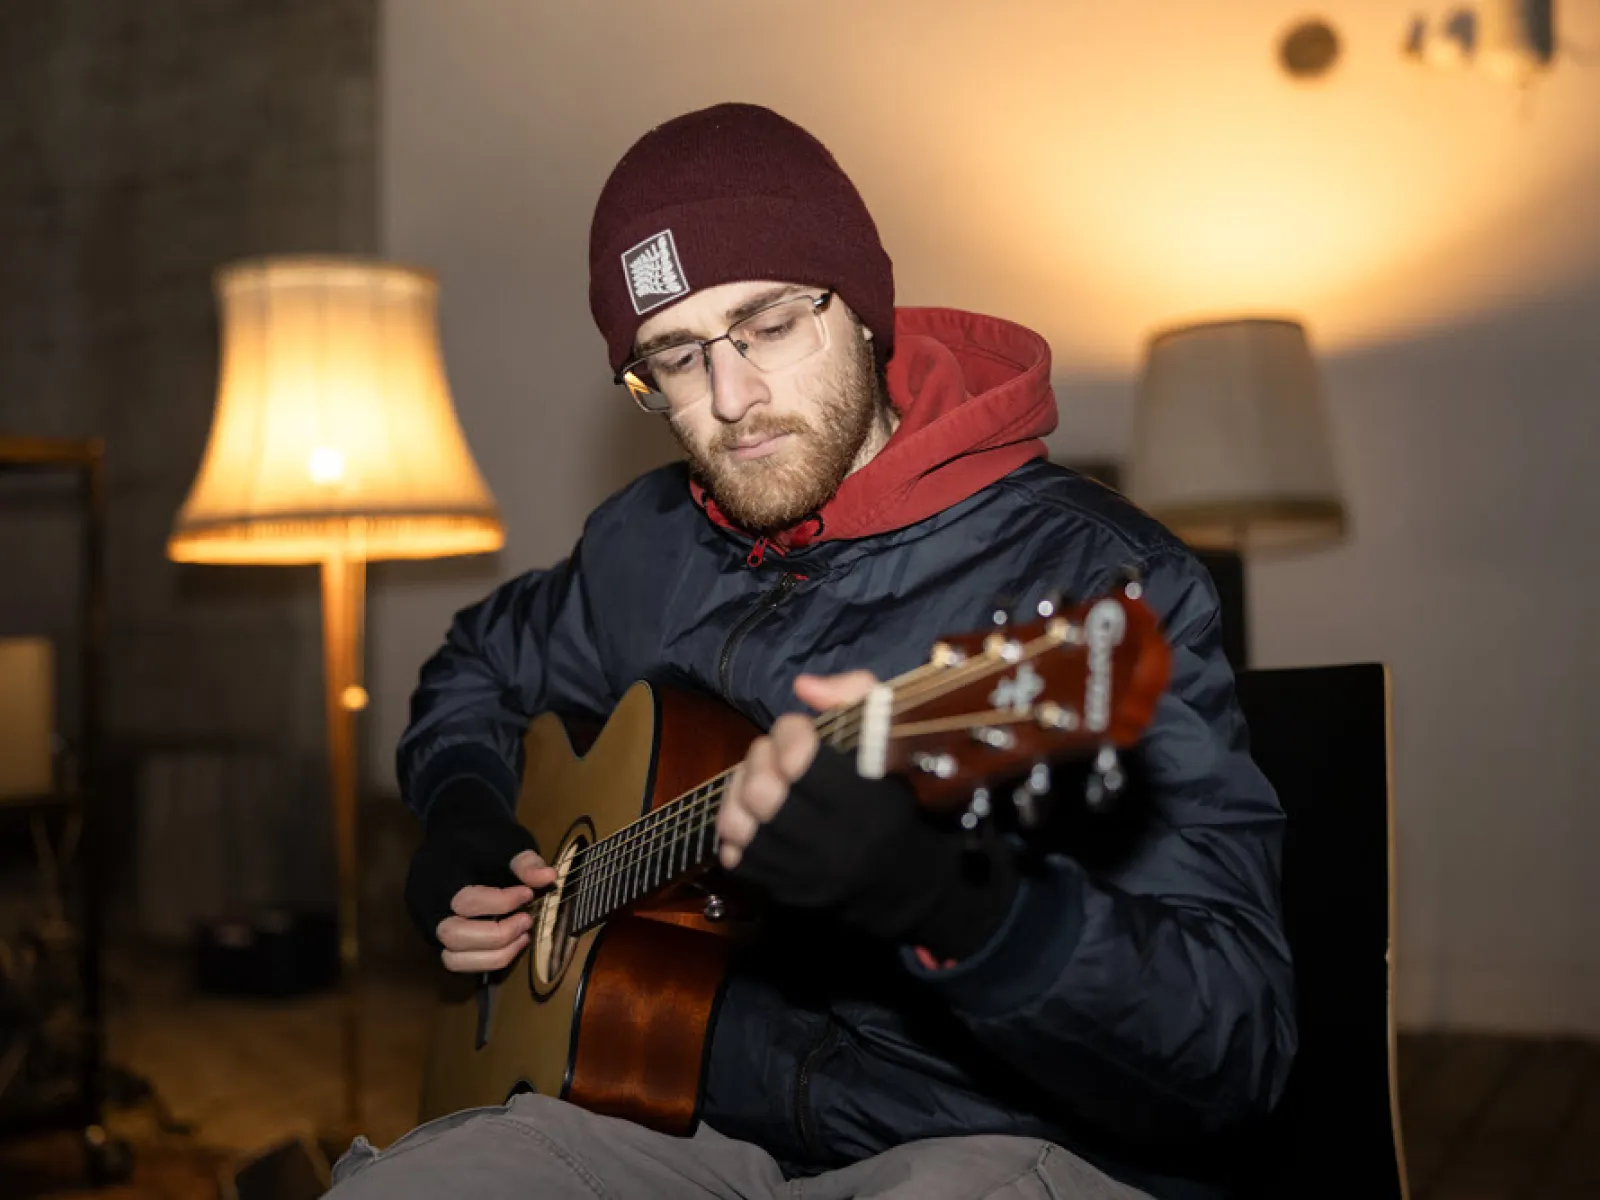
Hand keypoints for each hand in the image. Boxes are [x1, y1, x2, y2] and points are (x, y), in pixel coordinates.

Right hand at [404, 783, 557, 972]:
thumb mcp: (507, 840)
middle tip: (527, 920)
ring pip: (452, 959)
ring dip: (493, 955)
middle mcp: (427, 905)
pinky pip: (457, 962)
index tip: (528, 894)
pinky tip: (511, 944)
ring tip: (522, 936)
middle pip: (453, 936)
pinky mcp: (437, 939)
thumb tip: (548, 878)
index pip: (466, 901)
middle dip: (497, 935)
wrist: (456, 835)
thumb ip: (525, 860)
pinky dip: (486, 960)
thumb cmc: (483, 839)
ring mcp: (428, 925)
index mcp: (440, 875)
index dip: (502, 902)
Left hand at [719, 671, 1020, 961]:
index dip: (790, 731)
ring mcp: (807, 874)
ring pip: (740, 825)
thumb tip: (803, 687)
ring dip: (739, 791)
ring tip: (756, 780)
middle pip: (762, 793)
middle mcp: (836, 845)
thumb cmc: (896, 799)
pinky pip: (737, 858)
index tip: (799, 728)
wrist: (906, 882)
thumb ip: (855, 696)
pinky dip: (736, 832)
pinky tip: (753, 817)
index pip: (801, 760)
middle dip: (759, 759)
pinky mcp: (788, 893)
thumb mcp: (891, 737)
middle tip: (773, 753)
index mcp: (868, 803)